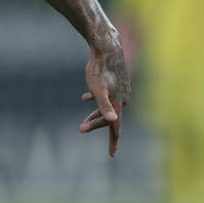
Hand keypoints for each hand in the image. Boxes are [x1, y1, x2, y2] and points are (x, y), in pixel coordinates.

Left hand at [79, 34, 130, 157]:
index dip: (113, 142)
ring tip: (84, 120)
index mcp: (118, 103)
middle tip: (80, 128)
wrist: (107, 47)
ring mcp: (122, 89)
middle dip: (95, 124)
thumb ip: (104, 106)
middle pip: (109, 117)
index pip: (115, 128)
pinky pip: (108, 95)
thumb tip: (112, 120)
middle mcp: (123, 98)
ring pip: (108, 106)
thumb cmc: (99, 69)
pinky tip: (85, 98)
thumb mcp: (97, 89)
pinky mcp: (119, 81)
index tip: (112, 155)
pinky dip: (97, 99)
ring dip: (96, 113)